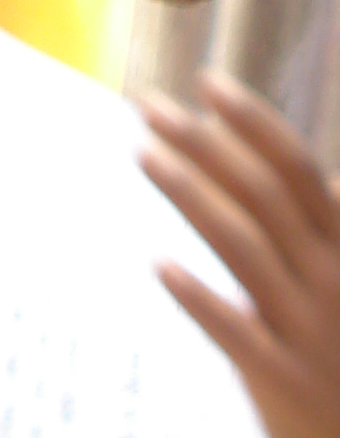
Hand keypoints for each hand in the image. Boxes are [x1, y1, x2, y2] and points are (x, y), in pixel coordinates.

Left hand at [142, 72, 339, 437]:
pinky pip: (237, 332)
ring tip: (142, 154)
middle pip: (262, 194)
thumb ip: (334, 234)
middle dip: (204, 141)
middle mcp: (332, 281)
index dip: (254, 121)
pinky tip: (158, 264)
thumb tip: (333, 180)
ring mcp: (309, 331)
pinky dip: (199, 296)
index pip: (298, 168)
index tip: (208, 81)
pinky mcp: (284, 380)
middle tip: (147, 103)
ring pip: (243, 246)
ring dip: (190, 193)